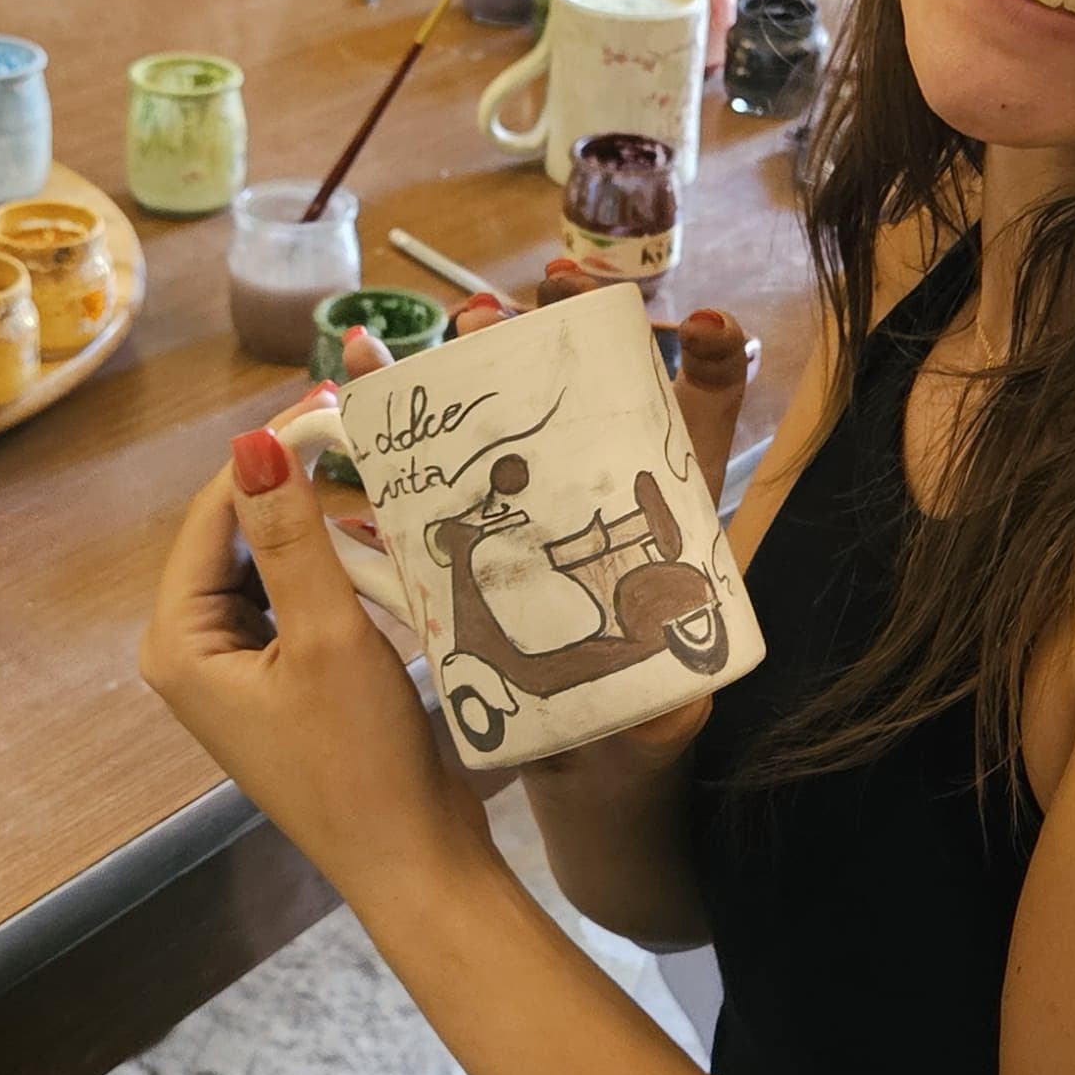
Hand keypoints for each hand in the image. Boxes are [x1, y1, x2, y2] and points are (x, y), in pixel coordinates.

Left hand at [141, 412, 497, 893]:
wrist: (409, 858)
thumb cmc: (360, 758)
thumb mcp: (328, 635)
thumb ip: (290, 536)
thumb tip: (253, 440)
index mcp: (178, 641)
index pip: (211, 512)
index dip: (269, 453)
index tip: (332, 402)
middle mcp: (190, 650)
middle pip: (237, 534)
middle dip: (298, 488)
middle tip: (365, 436)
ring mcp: (233, 668)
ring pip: (271, 564)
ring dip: (322, 528)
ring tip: (381, 482)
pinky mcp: (276, 681)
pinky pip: (295, 599)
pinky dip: (334, 571)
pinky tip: (381, 548)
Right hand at [342, 267, 758, 779]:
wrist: (584, 773)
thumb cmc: (632, 735)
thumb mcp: (651, 725)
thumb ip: (665, 718)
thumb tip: (681, 705)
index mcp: (668, 522)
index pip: (704, 421)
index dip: (713, 367)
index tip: (709, 328)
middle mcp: (604, 493)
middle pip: (593, 386)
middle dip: (563, 331)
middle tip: (530, 302)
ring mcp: (536, 503)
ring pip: (511, 407)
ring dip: (482, 354)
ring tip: (462, 321)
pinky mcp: (476, 529)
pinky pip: (436, 457)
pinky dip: (398, 410)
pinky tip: (360, 366)